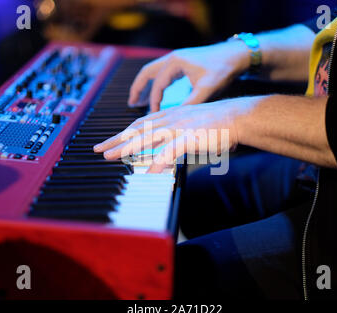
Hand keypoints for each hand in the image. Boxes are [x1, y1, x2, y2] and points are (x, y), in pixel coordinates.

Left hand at [94, 98, 250, 172]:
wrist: (237, 116)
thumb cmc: (216, 123)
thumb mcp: (190, 123)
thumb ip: (174, 134)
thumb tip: (164, 147)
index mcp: (170, 114)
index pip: (140, 123)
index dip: (122, 132)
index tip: (109, 140)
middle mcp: (171, 118)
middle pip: (137, 129)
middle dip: (116, 140)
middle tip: (99, 149)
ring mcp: (179, 127)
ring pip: (147, 138)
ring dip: (127, 148)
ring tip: (111, 157)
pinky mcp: (191, 138)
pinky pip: (170, 152)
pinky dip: (157, 163)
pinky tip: (147, 174)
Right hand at [128, 41, 250, 111]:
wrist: (237, 55)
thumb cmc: (223, 69)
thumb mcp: (206, 89)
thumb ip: (190, 104)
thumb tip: (176, 120)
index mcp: (175, 62)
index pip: (157, 84)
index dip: (153, 101)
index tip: (152, 116)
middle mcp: (173, 59)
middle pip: (147, 73)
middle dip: (138, 89)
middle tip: (131, 104)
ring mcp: (178, 60)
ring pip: (154, 73)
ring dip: (146, 86)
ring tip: (138, 101)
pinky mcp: (184, 63)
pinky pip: (163, 74)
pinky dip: (157, 84)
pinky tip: (158, 95)